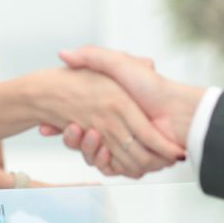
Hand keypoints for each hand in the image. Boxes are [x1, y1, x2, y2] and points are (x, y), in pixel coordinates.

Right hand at [33, 66, 183, 177]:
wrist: (179, 111)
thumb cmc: (152, 86)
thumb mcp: (119, 63)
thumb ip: (93, 56)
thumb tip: (64, 54)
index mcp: (110, 110)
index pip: (75, 121)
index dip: (59, 126)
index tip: (44, 126)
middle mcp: (114, 129)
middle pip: (80, 141)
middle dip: (69, 139)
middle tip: (68, 128)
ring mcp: (121, 146)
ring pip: (92, 156)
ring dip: (85, 149)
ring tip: (86, 133)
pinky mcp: (131, 160)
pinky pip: (109, 168)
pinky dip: (103, 162)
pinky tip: (102, 151)